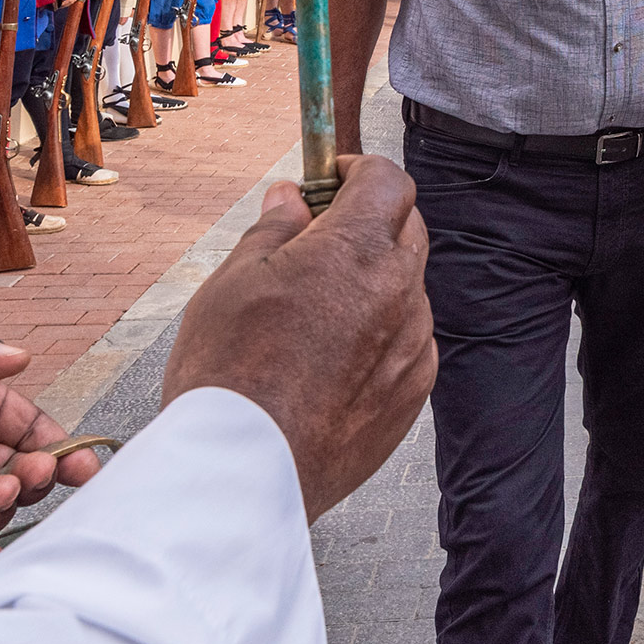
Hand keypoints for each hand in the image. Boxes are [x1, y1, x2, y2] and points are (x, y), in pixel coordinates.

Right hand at [161, 162, 435, 520]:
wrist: (245, 472)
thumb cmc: (229, 371)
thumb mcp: (234, 280)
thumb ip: (274, 229)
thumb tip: (291, 198)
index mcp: (358, 251)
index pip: (390, 180)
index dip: (360, 171)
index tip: (331, 179)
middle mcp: (400, 292)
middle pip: (406, 228)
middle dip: (370, 219)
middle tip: (318, 236)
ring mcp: (414, 345)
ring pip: (408, 287)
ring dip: (375, 279)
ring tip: (315, 308)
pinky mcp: (414, 391)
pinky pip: (409, 340)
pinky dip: (382, 332)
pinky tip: (332, 355)